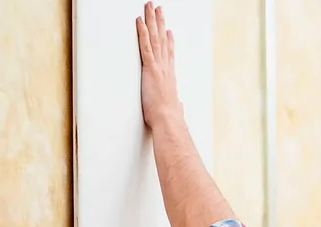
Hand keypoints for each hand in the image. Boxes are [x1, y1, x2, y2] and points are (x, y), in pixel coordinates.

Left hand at [135, 2, 182, 129]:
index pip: (169, 55)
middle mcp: (166, 68)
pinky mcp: (150, 69)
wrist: (168, 122)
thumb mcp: (175, 111)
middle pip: (162, 40)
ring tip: (150, 7)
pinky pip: (145, 46)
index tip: (168, 32)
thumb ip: (177, 106)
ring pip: (155, 38)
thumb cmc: (169, 119)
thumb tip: (180, 108)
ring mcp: (159, 67)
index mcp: (170, 77)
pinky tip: (140, 21)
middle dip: (160, 23)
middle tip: (159, 10)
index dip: (169, 42)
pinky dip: (142, 32)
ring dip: (152, 21)